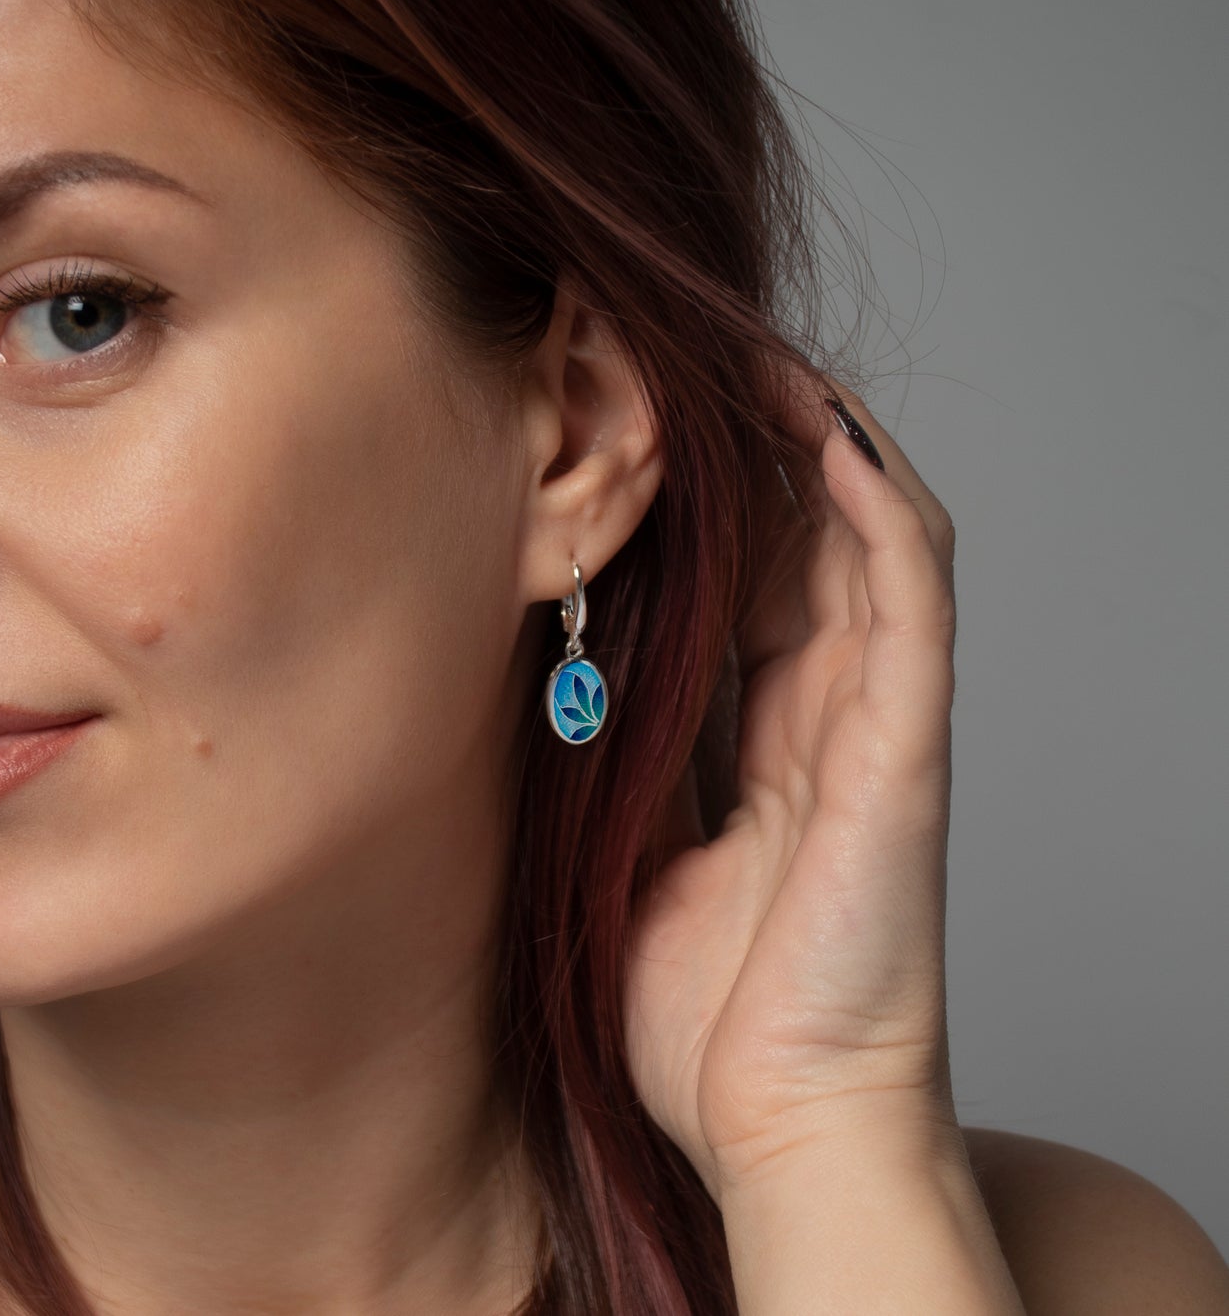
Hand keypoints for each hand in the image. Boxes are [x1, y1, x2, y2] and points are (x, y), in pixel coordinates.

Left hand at [623, 379, 960, 1200]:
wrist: (781, 1122)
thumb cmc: (710, 1010)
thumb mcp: (640, 851)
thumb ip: (634, 760)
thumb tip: (572, 686)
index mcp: (770, 740)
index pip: (753, 583)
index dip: (712, 500)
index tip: (642, 429)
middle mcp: (832, 715)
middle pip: (811, 542)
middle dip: (760, 448)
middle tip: (691, 361)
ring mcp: (878, 727)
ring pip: (872, 544)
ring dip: (824, 445)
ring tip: (762, 360)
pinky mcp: (905, 754)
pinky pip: (910, 605)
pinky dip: (879, 513)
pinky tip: (830, 437)